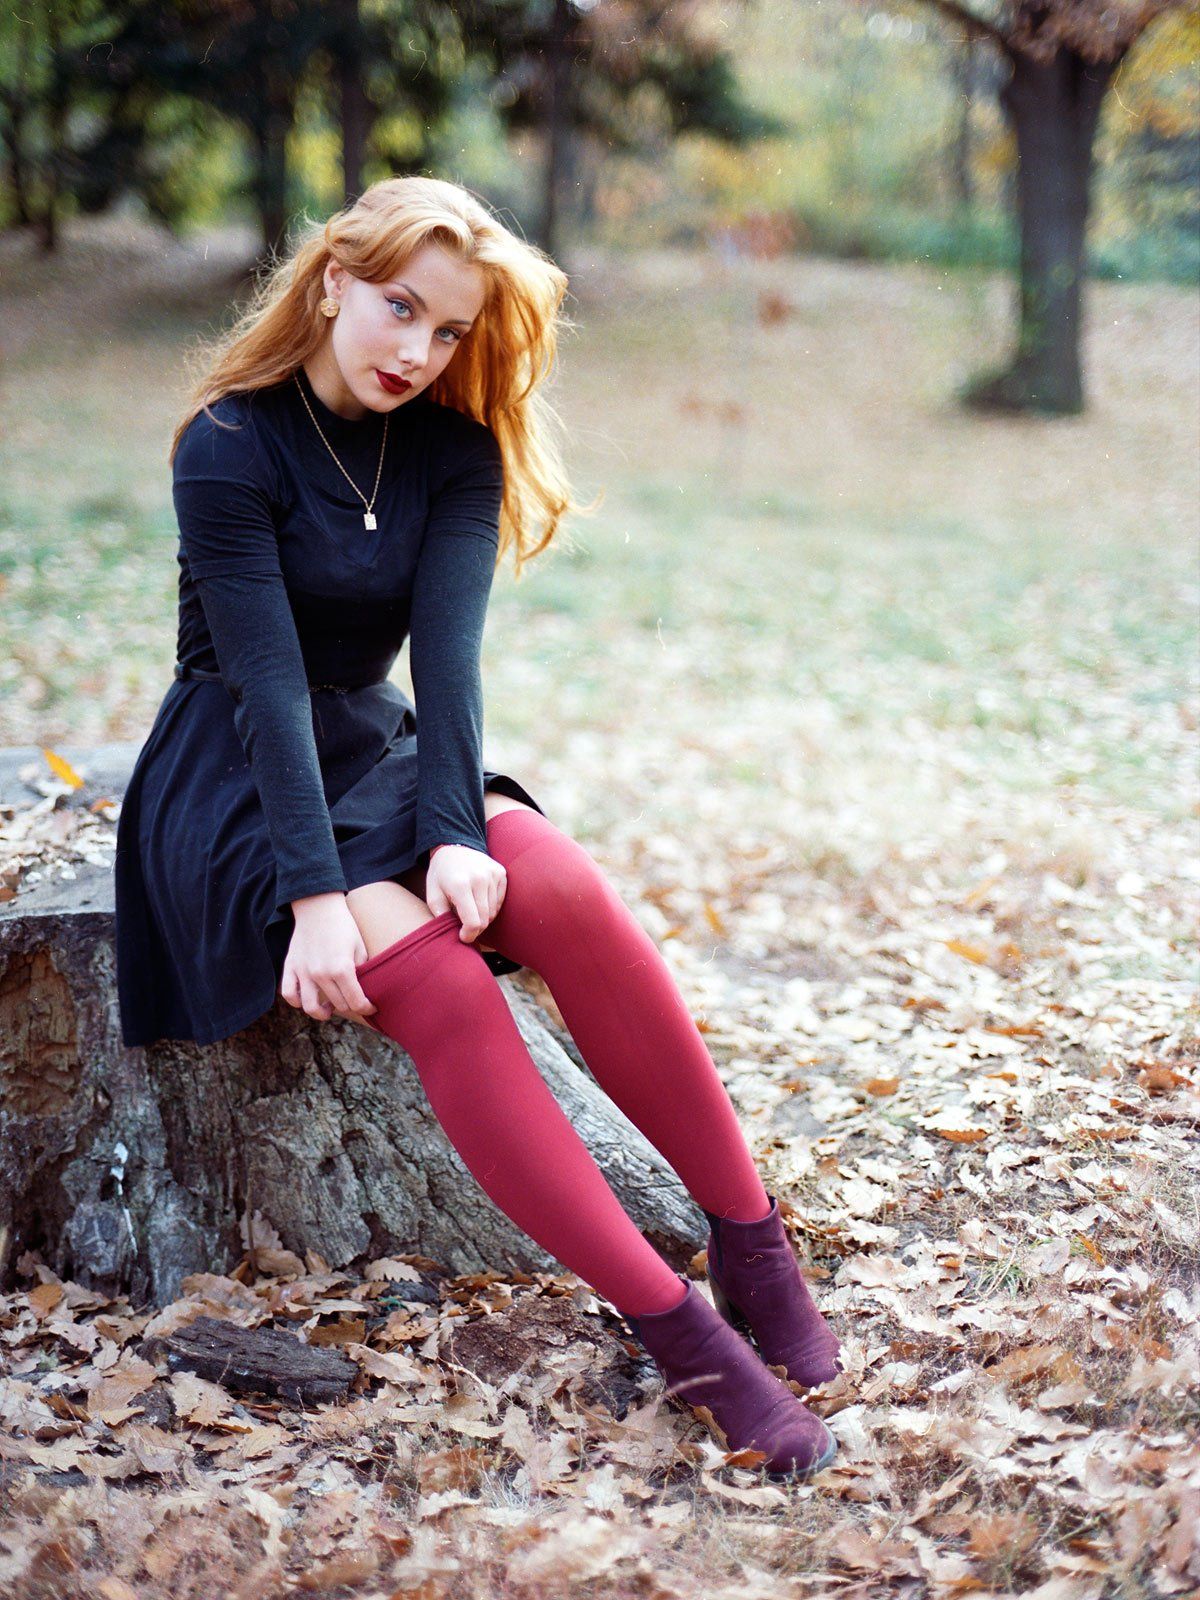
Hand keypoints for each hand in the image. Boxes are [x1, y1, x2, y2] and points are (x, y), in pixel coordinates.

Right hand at [281, 892, 378, 1024]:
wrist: (318, 907)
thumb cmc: (343, 926)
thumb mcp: (360, 947)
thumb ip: (363, 972)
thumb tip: (366, 991)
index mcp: (342, 969)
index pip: (357, 1002)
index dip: (367, 1008)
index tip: (371, 1007)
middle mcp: (321, 974)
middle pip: (339, 1005)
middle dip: (351, 1006)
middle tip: (355, 1001)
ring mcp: (303, 972)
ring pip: (311, 1008)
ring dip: (323, 1013)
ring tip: (329, 1008)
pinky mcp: (290, 967)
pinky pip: (289, 994)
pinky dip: (297, 1001)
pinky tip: (308, 997)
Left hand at [425, 843, 505, 944]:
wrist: (454, 847)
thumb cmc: (441, 874)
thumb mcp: (432, 894)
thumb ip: (440, 915)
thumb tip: (452, 933)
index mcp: (460, 885)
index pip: (473, 922)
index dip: (469, 935)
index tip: (463, 936)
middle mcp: (479, 879)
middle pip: (485, 919)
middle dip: (475, 929)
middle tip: (465, 927)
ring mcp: (492, 874)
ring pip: (493, 911)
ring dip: (483, 917)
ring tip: (470, 911)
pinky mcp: (501, 873)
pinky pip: (499, 901)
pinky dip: (491, 906)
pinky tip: (479, 901)